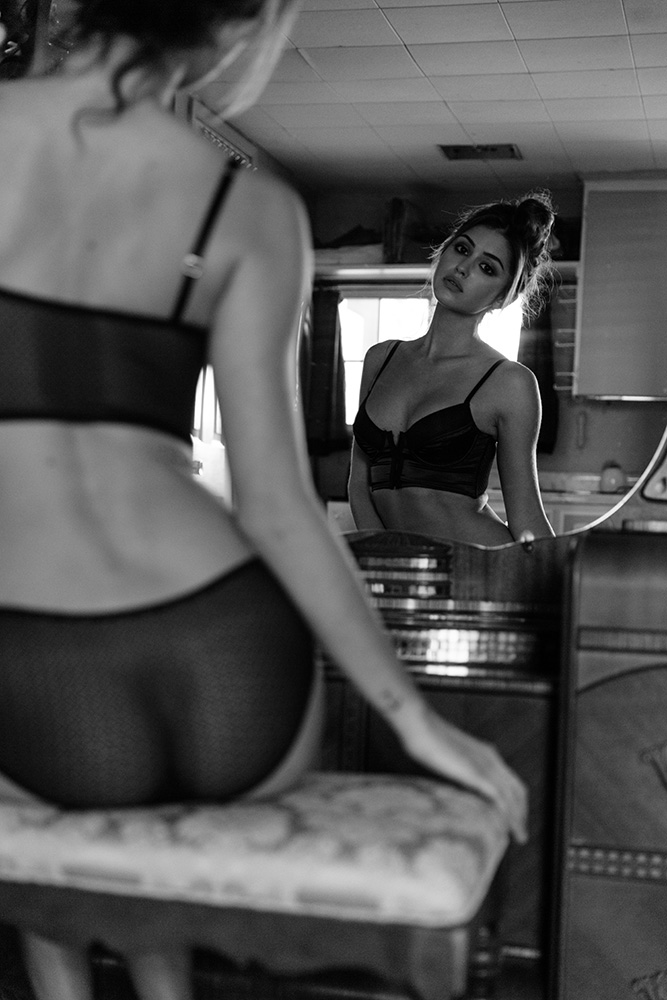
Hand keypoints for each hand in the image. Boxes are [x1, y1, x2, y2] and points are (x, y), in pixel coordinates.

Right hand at [397, 701, 527, 843]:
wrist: (422, 727)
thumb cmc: (427, 740)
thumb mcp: (449, 756)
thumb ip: (458, 770)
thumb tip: (458, 787)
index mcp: (487, 753)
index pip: (510, 780)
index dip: (515, 799)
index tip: (513, 816)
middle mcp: (492, 758)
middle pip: (518, 789)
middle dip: (522, 812)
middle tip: (520, 832)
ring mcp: (487, 766)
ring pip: (513, 796)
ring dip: (518, 818)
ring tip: (519, 837)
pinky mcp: (479, 774)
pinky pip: (501, 799)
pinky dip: (507, 816)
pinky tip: (506, 829)